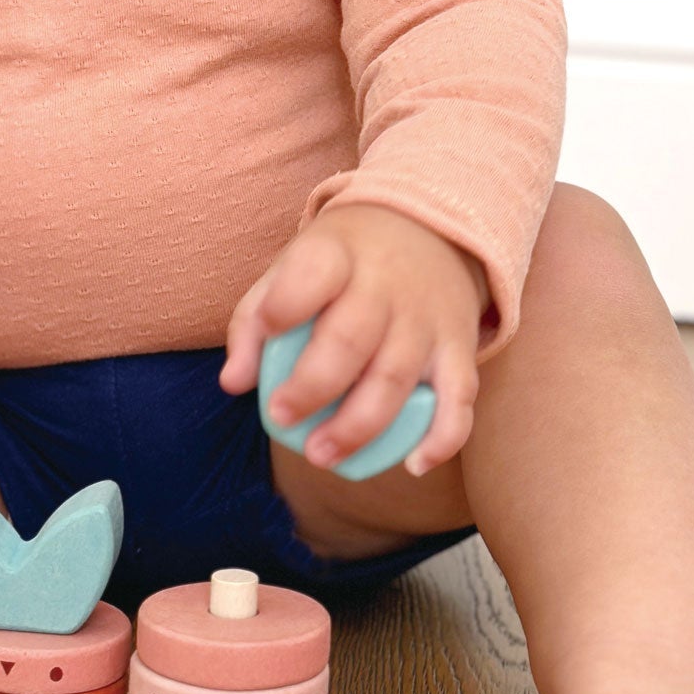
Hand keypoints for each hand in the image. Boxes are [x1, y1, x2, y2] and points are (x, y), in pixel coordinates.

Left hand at [219, 203, 487, 476]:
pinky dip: (443, 437)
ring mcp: (426, 319)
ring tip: (321, 454)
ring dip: (358, 426)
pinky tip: (414, 464)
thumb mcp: (294, 266)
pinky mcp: (459, 347)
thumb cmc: (344, 262)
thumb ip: (255, 320)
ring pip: (396, 378)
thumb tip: (234, 382)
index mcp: (337, 255)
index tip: (270, 331)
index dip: (287, 305)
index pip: (313, 273)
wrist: (432, 229)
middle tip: (283, 419)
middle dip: (313, 388)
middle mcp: (386, 286)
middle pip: (351, 340)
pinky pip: (459, 398)